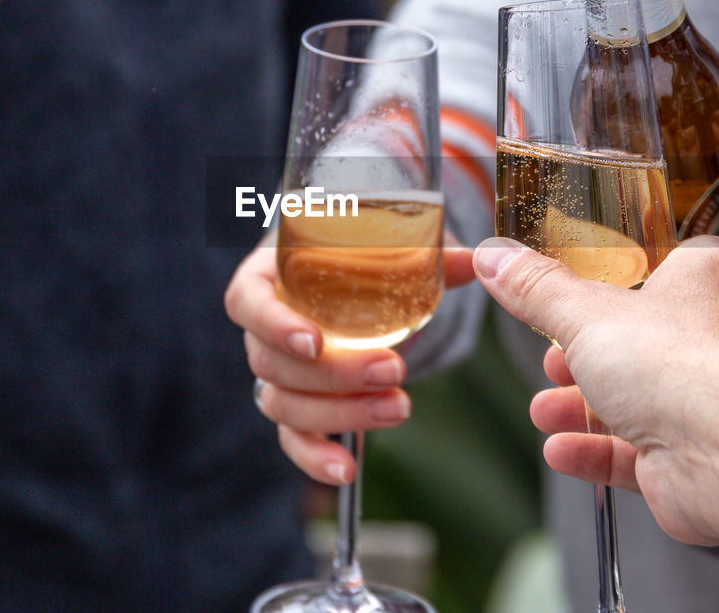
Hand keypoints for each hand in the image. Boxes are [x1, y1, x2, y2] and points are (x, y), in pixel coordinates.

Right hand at [224, 230, 474, 484]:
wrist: (354, 279)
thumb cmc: (357, 255)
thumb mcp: (383, 247)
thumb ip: (422, 255)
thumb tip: (472, 261)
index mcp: (268, 276)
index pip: (247, 301)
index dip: (274, 324)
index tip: (315, 342)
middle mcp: (263, 328)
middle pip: (271, 362)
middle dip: (334, 374)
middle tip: (393, 369)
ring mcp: (276, 372)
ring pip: (283, 405)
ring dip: (339, 413)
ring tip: (398, 408)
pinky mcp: (296, 406)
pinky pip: (293, 439)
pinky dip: (316, 458)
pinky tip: (346, 470)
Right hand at [477, 235, 718, 544]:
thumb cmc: (676, 360)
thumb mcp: (583, 310)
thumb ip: (535, 287)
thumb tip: (493, 256)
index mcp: (704, 279)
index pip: (667, 264)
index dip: (622, 279)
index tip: (582, 289)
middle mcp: (715, 337)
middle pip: (644, 340)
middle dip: (588, 357)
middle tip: (553, 359)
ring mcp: (707, 400)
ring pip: (639, 401)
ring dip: (583, 409)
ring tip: (544, 409)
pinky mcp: (696, 456)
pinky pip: (640, 452)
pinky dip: (596, 452)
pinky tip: (560, 450)